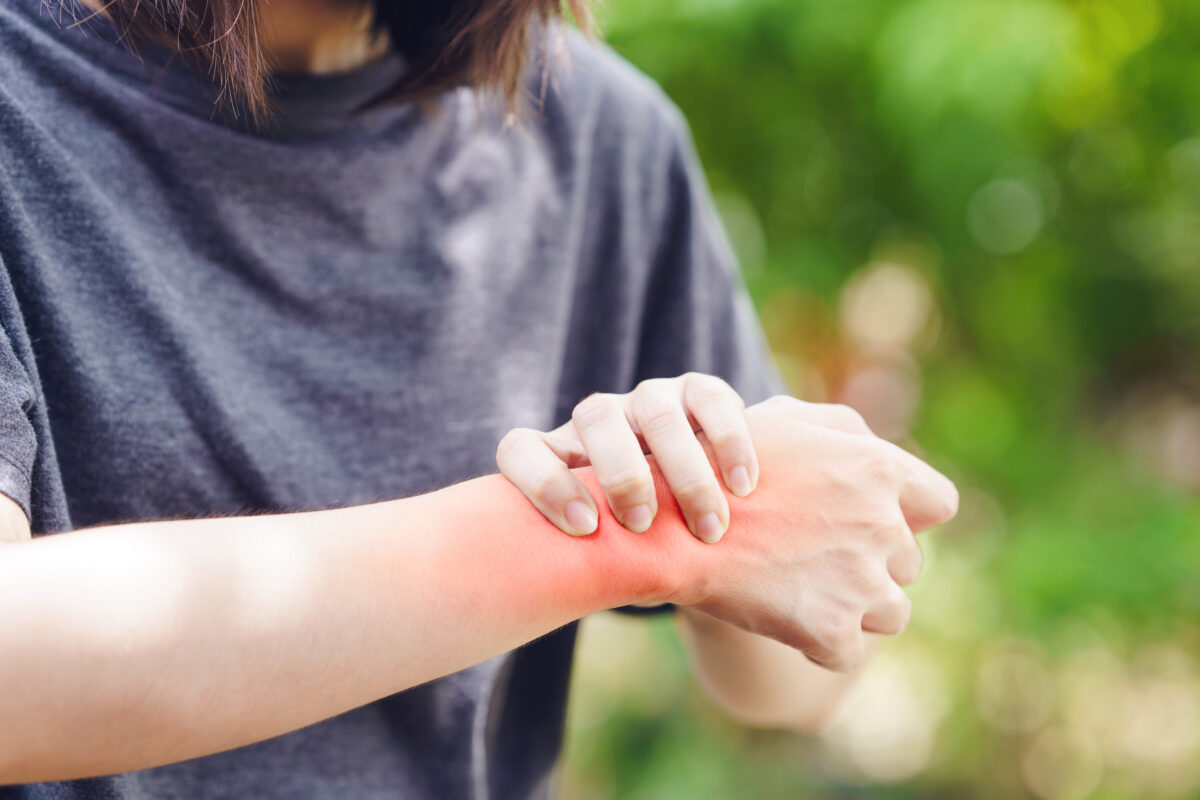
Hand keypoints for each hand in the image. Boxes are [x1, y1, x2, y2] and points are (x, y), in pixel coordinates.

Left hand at [497, 373, 756, 542]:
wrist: (698, 528)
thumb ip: (594, 565)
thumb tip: (583, 588)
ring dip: (684, 470)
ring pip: (656, 410)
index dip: (542, 482)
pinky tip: (743, 486)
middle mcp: (599, 420)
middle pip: (596, 417)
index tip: (583, 527)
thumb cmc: (639, 552)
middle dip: (621, 472)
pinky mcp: (698, 392)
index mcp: (557, 457)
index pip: (521, 450)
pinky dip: (728, 441)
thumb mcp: (609, 560)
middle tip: (643, 524)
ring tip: (709, 527)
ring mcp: (648, 399)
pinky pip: (710, 398)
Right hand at [666, 396, 957, 671]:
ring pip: (891, 612)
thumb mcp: (783, 420)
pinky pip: (848, 652)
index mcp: (878, 468)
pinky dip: (820, 644)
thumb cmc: (718, 466)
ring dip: (856, 607)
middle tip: (815, 556)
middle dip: (871, 562)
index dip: (910, 515)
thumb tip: (878, 451)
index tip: (875, 521)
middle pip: (909, 562)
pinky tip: (783, 618)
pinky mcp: (834, 631)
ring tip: (801, 590)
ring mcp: (861, 582)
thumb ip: (843, 431)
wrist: (666, 528)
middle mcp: (882, 524)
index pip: (939, 503)